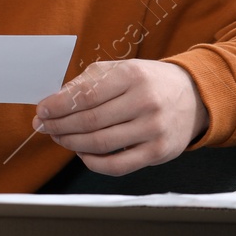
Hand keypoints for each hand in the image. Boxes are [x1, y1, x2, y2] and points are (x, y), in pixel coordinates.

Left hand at [31, 59, 208, 175]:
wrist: (194, 96)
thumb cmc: (148, 82)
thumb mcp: (120, 69)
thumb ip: (87, 83)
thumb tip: (54, 102)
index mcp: (132, 76)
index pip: (85, 95)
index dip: (58, 106)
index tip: (41, 111)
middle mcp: (145, 102)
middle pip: (89, 121)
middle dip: (59, 125)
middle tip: (44, 126)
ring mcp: (154, 129)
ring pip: (100, 144)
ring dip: (71, 143)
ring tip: (59, 137)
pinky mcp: (159, 152)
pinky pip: (117, 166)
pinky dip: (93, 162)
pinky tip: (82, 153)